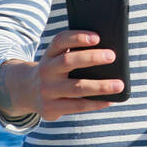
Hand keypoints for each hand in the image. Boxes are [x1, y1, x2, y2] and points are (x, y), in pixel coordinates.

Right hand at [0, 30, 124, 121]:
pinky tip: (110, 100)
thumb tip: (109, 54)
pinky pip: (77, 106)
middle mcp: (45, 71)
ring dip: (100, 86)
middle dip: (91, 58)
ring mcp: (46, 91)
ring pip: (76, 88)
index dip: (77, 37)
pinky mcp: (50, 108)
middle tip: (112, 56)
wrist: (28, 92)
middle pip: (67, 62)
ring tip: (119, 85)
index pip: (60, 41)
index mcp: (49, 55)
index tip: (97, 37)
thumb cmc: (56, 71)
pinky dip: (96, 103)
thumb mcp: (58, 58)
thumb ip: (76, 53)